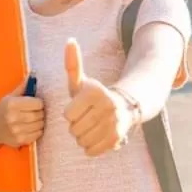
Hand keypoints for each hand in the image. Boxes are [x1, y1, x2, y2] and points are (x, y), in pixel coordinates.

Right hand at [0, 78, 44, 147]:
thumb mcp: (9, 97)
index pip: (37, 103)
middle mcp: (13, 118)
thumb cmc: (2, 110)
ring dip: (40, 121)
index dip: (38, 103)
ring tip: (33, 119)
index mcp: (11, 104)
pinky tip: (31, 127)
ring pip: (40, 125)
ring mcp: (17, 130)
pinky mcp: (20, 140)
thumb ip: (22, 87)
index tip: (35, 103)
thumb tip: (33, 74)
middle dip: (40, 112)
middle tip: (36, 111)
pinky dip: (38, 130)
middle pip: (39, 114)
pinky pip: (38, 134)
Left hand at [63, 38, 135, 156]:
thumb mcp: (81, 81)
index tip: (80, 108)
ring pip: (81, 141)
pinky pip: (91, 151)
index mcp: (95, 92)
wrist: (124, 107)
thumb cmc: (93, 96)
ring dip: (82, 137)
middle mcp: (107, 106)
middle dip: (76, 126)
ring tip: (92, 127)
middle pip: (73, 129)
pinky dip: (90, 147)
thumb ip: (72, 63)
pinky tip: (97, 136)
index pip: (67, 115)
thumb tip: (69, 40)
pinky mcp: (117, 138)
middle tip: (87, 118)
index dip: (70, 113)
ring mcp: (114, 123)